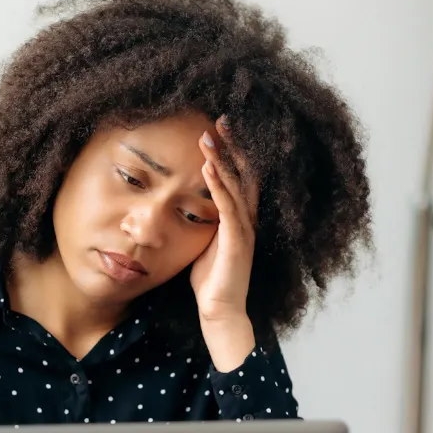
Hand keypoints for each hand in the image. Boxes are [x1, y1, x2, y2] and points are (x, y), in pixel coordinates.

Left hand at [190, 115, 259, 323]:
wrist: (221, 312)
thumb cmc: (210, 281)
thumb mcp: (204, 242)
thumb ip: (203, 221)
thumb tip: (185, 203)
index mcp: (241, 219)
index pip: (241, 177)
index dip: (233, 152)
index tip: (220, 129)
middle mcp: (248, 220)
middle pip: (244, 173)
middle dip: (233, 146)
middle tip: (221, 120)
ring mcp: (245, 230)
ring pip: (236, 186)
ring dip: (221, 160)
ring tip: (208, 138)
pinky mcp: (237, 242)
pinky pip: (228, 208)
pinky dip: (218, 186)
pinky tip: (208, 168)